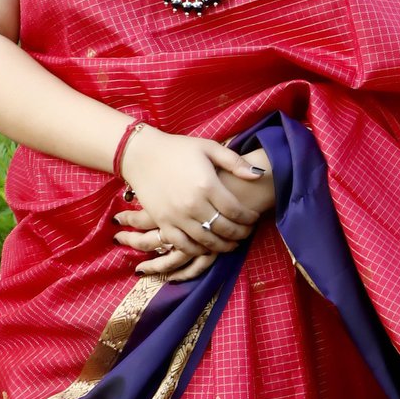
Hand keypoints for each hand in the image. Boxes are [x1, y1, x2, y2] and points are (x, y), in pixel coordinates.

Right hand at [113, 135, 274, 281]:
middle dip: (240, 234)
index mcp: (207, 185)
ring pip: (206, 241)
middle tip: (247, 232)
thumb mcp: (208, 148)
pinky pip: (183, 245)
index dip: (249, 218)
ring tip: (232, 243)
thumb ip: (234, 162)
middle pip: (224, 229)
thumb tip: (258, 175)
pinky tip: (207, 247)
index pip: (236, 211)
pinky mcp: (163, 223)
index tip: (254, 217)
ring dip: (223, 246)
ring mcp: (177, 216)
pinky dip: (198, 250)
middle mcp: (193, 204)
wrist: (141, 155)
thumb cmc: (178, 149)